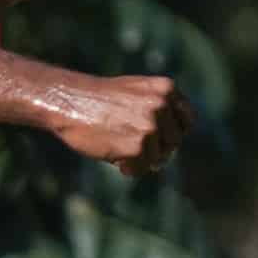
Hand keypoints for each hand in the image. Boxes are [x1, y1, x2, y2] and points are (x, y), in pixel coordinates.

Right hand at [52, 73, 183, 175]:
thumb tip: (170, 151)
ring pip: (158, 157)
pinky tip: (114, 157)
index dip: (174, 133)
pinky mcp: (138, 146)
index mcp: (166, 89)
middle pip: (174, 142)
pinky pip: (142, 169)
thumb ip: (159, 110)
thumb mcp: (137, 92)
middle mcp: (162, 105)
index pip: (187, 120)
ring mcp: (151, 126)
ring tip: (116, 145)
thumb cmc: (100, 99)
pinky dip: (128, 168)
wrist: (70, 101)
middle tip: (133, 146)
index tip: (161, 139)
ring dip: (140, 158)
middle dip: (157, 148)